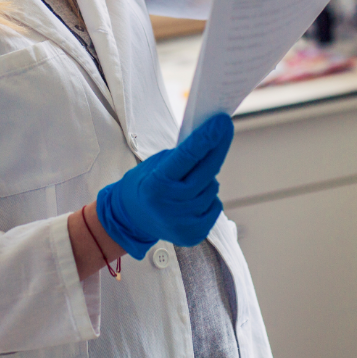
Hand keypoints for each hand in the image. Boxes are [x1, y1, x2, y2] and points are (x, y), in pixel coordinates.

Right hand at [96, 113, 233, 258]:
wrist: (131, 219)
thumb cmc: (145, 185)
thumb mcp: (155, 166)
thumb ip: (181, 157)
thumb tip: (210, 141)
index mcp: (156, 185)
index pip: (186, 157)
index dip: (205, 138)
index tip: (220, 122)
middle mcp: (169, 205)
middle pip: (206, 172)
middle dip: (217, 147)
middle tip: (224, 126)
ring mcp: (183, 222)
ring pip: (212, 188)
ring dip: (207, 178)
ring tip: (191, 180)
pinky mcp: (194, 234)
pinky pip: (215, 207)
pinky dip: (209, 198)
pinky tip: (194, 198)